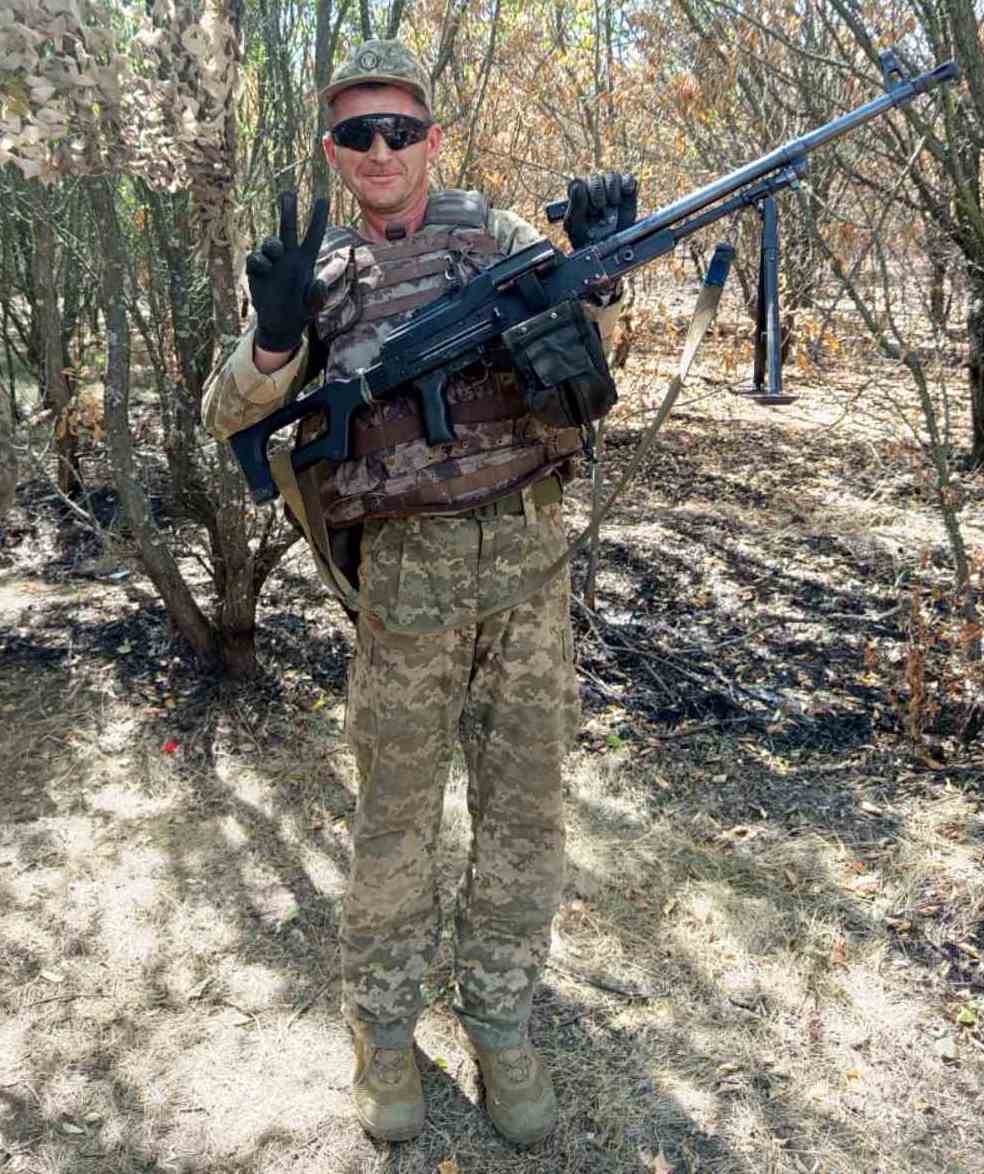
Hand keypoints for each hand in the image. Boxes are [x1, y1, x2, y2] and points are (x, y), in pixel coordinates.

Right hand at [245, 191, 329, 352]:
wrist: (278, 324)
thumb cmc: (299, 312)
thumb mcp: (312, 308)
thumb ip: (317, 296)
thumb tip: (318, 282)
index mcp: (305, 261)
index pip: (313, 235)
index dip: (318, 218)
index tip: (322, 199)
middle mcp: (288, 257)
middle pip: (287, 228)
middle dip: (288, 210)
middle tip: (288, 193)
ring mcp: (272, 262)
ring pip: (271, 242)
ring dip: (273, 244)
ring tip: (277, 253)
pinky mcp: (257, 270)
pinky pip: (256, 258)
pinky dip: (260, 261)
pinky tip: (263, 269)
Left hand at [563, 171, 637, 248]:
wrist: (608, 249)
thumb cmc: (587, 239)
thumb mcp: (575, 225)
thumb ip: (575, 205)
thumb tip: (579, 186)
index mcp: (578, 195)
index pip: (579, 182)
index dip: (584, 193)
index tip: (589, 209)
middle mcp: (595, 188)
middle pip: (596, 178)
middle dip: (597, 192)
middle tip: (600, 208)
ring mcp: (611, 189)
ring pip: (612, 176)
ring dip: (612, 189)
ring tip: (613, 203)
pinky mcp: (627, 192)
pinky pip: (628, 179)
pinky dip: (627, 184)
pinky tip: (625, 195)